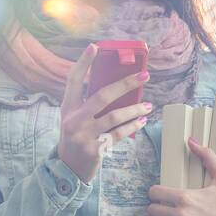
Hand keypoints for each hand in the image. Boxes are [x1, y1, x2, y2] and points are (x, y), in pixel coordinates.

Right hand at [57, 43, 151, 182]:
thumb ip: (88, 104)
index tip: (94, 46)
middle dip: (125, 84)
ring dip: (135, 110)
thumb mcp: (75, 118)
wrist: (68, 169)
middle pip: (102, 96)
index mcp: (68, 108)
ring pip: (114, 116)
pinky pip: (118, 133)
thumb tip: (118, 87)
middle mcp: (73, 119)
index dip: (83, 63)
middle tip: (144, 76)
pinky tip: (142, 121)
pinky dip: (132, 126)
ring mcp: (83, 135)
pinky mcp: (94, 149)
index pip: (73, 80)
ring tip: (148, 106)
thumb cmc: (76, 138)